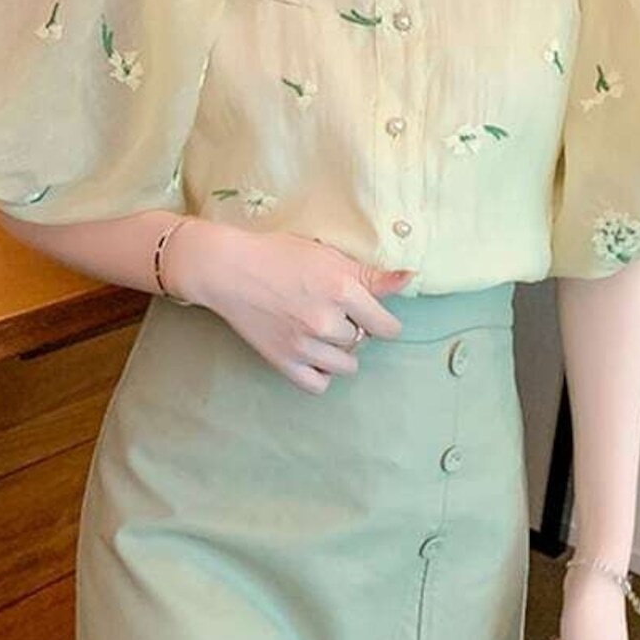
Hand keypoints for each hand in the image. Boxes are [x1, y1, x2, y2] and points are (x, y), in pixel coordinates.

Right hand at [163, 221, 414, 393]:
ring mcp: (304, 344)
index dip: (383, 321)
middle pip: (363, 342)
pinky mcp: (283, 361)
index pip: (386, 327)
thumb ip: (371, 275)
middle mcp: (326, 320)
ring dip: (340, 351)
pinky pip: (318, 384)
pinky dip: (321, 373)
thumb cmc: (278, 255)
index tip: (374, 316)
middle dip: (355, 329)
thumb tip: (410, 279)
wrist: (229, 269)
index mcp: (342, 290)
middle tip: (333, 311)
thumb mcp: (328, 255)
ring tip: (324, 332)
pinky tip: (315, 355)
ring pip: (345, 365)